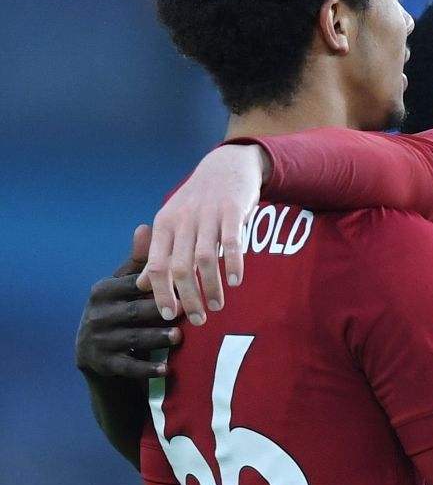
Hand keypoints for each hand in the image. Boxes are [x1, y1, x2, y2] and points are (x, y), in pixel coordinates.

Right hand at [76, 225, 180, 379]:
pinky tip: (167, 369)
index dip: (160, 285)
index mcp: (102, 291)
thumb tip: (146, 225)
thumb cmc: (122, 311)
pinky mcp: (104, 364)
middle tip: (189, 312)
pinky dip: (147, 368)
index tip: (187, 283)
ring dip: (157, 338)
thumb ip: (140, 262)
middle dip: (161, 312)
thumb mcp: (126, 286)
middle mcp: (96, 315)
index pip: (133, 286)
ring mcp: (98, 341)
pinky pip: (128, 367)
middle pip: (134, 312)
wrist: (98, 356)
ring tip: (180, 336)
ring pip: (133, 338)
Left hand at [138, 142, 268, 324]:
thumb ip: (159, 253)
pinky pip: (231, 243)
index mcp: (164, 225)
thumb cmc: (199, 200)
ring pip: (205, 259)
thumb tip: (143, 284)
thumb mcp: (172, 222)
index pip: (157, 265)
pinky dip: (234, 264)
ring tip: (217, 305)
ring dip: (211, 287)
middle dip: (188, 298)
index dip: (161, 293)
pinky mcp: (232, 210)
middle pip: (180, 268)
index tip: (169, 315)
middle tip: (197, 319)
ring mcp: (207, 215)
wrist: (226, 166)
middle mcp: (182, 221)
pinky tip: (236, 281)